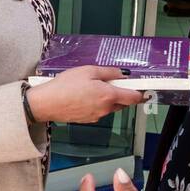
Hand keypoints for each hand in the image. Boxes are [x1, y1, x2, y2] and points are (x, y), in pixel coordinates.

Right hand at [27, 66, 146, 122]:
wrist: (46, 103)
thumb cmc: (64, 86)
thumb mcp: (88, 70)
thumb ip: (109, 72)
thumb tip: (122, 74)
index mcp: (108, 95)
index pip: (134, 97)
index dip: (140, 91)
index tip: (144, 87)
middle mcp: (106, 109)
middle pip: (123, 102)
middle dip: (121, 92)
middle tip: (110, 80)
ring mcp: (97, 116)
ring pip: (110, 106)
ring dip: (108, 98)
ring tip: (91, 86)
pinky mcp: (88, 120)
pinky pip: (99, 110)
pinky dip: (96, 103)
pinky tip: (83, 95)